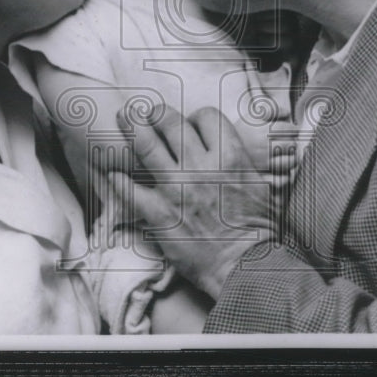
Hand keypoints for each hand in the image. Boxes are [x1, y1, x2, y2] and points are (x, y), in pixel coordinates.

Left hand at [108, 106, 283, 299]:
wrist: (246, 266)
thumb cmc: (260, 230)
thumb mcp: (263, 185)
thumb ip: (246, 163)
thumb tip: (244, 151)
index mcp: (229, 156)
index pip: (206, 117)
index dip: (197, 117)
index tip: (191, 124)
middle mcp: (200, 166)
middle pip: (171, 122)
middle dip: (157, 112)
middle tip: (147, 110)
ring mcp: (176, 188)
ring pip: (147, 146)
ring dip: (133, 128)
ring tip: (125, 118)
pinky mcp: (159, 213)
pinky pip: (130, 190)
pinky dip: (119, 179)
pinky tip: (113, 173)